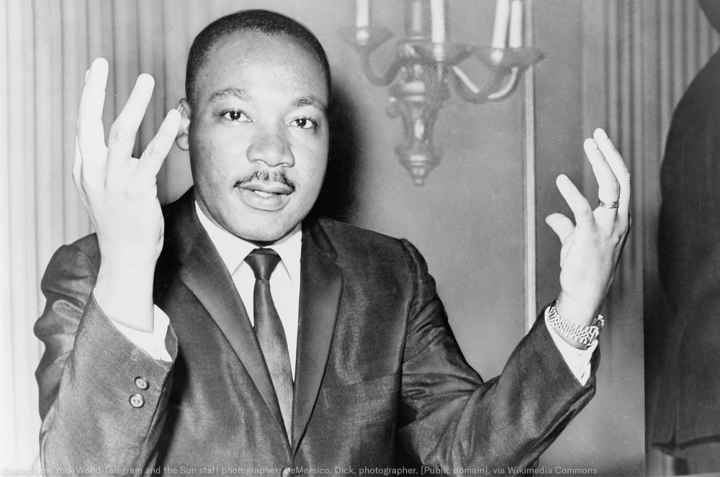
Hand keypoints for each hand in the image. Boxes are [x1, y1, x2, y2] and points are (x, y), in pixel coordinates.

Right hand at [74, 58, 179, 329]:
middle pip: (89, 122)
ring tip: (146, 81)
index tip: (93, 72)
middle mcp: (94, 172)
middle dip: (93, 90)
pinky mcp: (137, 191)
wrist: (125, 260)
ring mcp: (114, 182)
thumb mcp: (108, 192)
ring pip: (120, 132)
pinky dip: (163, 134)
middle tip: (100, 64)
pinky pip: (152, 156)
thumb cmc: (122, 225)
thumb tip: (127, 144)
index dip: (88, 97)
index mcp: (86, 170)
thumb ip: (113, 166)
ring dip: (134, 103)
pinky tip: (173, 117)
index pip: (82, 126)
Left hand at [545, 128, 629, 327]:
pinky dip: (573, 193)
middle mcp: (618, 220)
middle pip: (622, 179)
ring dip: (601, 163)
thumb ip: (566, 226)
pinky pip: (584, 210)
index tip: (600, 141)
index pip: (621, 182)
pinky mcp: (590, 237)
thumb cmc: (581, 268)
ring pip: (612, 188)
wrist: (583, 294)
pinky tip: (561, 179)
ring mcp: (608, 229)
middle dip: (611, 154)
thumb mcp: (574, 243)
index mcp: (618, 218)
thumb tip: (553, 217)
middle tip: (598, 134)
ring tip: (589, 143)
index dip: (612, 160)